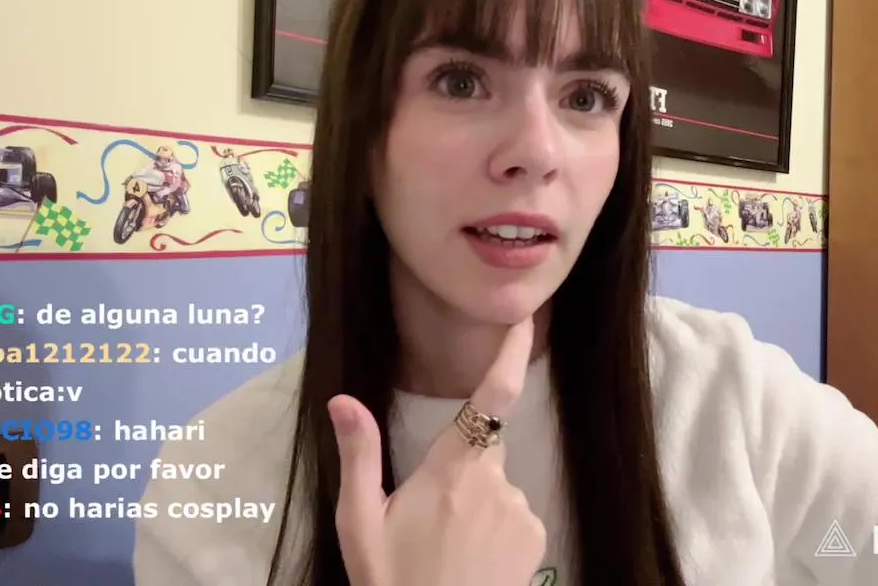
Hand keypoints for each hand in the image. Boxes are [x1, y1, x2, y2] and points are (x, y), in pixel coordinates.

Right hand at [329, 318, 545, 585]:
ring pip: (496, 486)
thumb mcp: (360, 524)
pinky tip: (471, 562)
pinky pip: (514, 514)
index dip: (508, 354)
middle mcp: (494, 484)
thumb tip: (342, 399)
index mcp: (450, 472)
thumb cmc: (393, 583)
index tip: (521, 319)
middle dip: (457, 468)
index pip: (490, 398)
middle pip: (482, 449)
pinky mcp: (535, 537)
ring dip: (475, 503)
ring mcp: (520, 512)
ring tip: (444, 551)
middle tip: (424, 518)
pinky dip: (495, 528)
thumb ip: (358, 456)